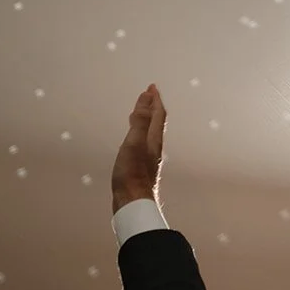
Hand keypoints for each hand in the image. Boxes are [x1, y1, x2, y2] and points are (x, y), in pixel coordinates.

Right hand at [110, 85, 165, 212]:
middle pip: (155, 123)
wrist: (132, 201)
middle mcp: (153, 147)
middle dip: (152, 107)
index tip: (152, 87)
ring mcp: (147, 157)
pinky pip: (140, 142)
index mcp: (153, 140)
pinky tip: (132, 138)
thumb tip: (147, 98)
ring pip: (148, 133)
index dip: (155, 100)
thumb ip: (140, 120)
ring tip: (140, 112)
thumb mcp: (134, 142)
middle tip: (148, 96)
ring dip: (145, 119)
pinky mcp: (139, 166)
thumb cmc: (132, 173)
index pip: (157, 115)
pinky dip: (138, 133)